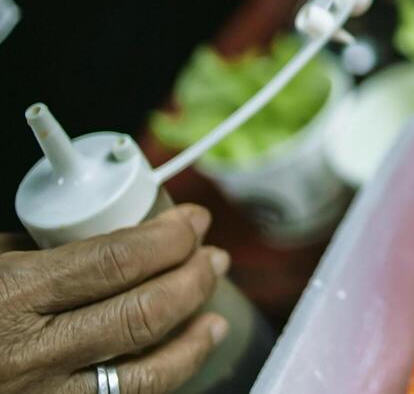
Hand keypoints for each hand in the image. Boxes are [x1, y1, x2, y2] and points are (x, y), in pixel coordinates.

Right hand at [0, 206, 229, 393]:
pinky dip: (168, 372)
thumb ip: (37, 250)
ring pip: (145, 371)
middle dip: (193, 278)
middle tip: (213, 256)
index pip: (117, 261)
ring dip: (194, 334)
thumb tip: (99, 230)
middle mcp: (34, 353)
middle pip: (144, 313)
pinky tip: (190, 349)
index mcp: (14, 296)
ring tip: (213, 299)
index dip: (170, 238)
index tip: (193, 221)